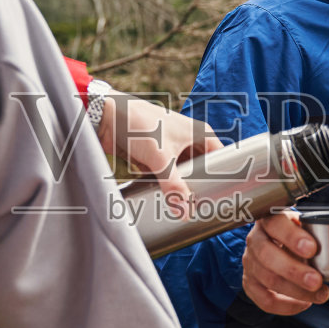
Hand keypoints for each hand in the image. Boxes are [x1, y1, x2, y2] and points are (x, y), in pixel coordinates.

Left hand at [98, 93, 222, 198]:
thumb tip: (184, 211)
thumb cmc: (138, 124)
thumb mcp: (161, 157)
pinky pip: (164, 175)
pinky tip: (164, 199)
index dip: (222, 176)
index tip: (221, 196)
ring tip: (183, 207)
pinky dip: (163, 184)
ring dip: (179, 187)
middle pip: (201, 168)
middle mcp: (187, 140)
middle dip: (198, 186)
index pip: (221, 157)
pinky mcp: (154, 156)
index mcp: (199, 133)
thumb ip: (174, 185)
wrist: (106, 116)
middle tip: (200, 207)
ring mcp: (170, 148)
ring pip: (181, 173)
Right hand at [241, 210, 328, 315]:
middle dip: (294, 271)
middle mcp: (255, 240)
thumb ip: (314, 236)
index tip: (312, 249)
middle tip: (316, 281)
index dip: (292, 237)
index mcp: (269, 220)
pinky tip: (304, 303)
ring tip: (319, 295)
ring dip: (296, 291)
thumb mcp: (304, 228)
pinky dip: (286, 306)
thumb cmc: (296, 236)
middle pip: (267, 256)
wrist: (277, 245)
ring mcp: (249, 262)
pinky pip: (264, 300)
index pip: (275, 225)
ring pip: (268, 279)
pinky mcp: (250, 283)